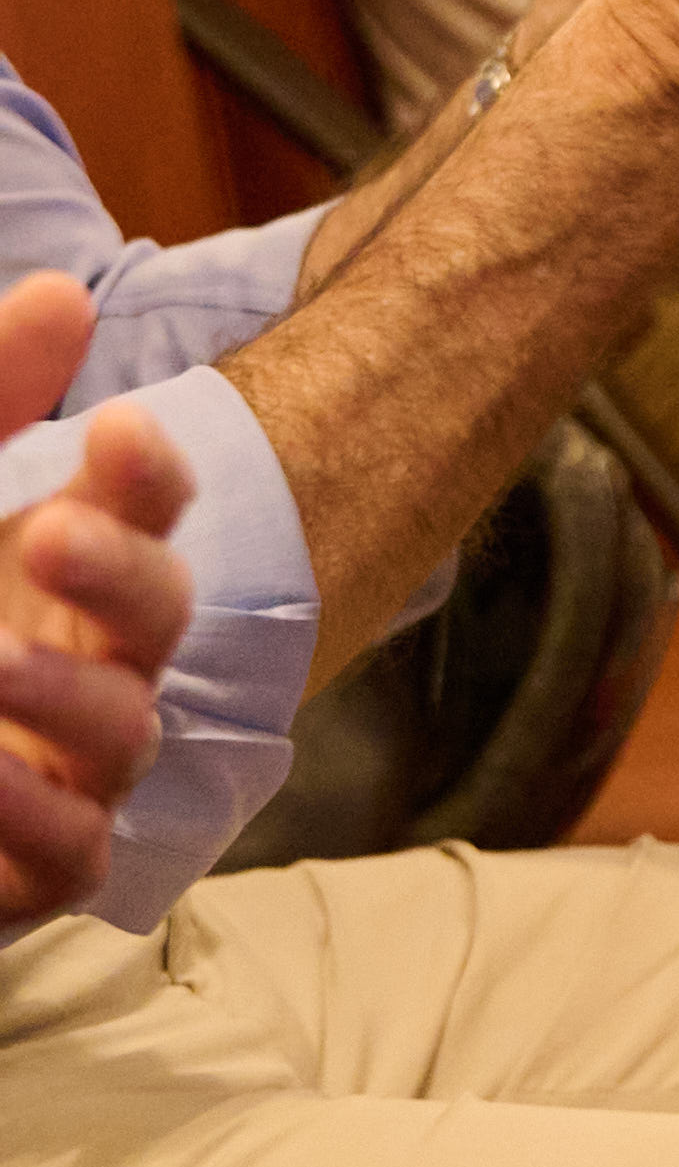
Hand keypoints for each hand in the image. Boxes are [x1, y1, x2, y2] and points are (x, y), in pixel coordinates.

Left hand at [0, 277, 194, 926]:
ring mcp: (63, 770)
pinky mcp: (26, 874)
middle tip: (55, 531)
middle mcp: (82, 662)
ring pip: (129, 735)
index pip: (149, 509)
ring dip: (68, 697)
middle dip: (123, 569)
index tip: (119, 425)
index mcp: (64, 569)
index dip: (150, 474)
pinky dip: (36, 819)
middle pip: (163, 613)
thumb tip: (59, 292)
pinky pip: (71, 857)